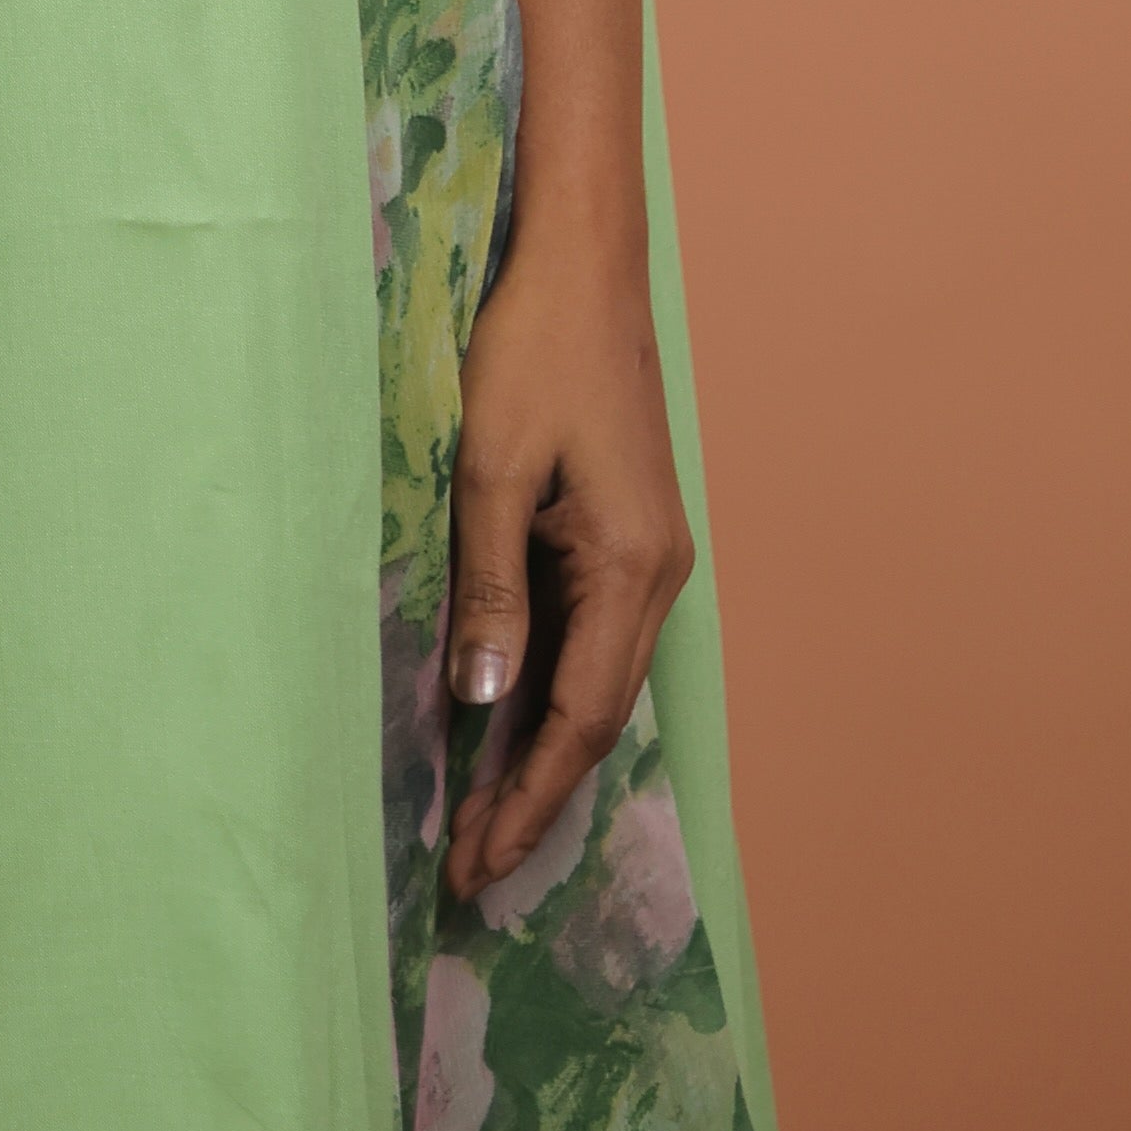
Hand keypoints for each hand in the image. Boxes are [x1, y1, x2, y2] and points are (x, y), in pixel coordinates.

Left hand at [441, 223, 694, 901]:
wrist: (584, 260)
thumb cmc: (532, 348)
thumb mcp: (490, 468)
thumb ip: (490, 588)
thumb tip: (481, 704)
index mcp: (633, 565)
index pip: (580, 718)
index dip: (528, 796)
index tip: (479, 859)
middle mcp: (659, 573)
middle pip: (597, 715)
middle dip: (534, 797)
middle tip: (471, 870)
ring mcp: (650, 553)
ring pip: (597, 681)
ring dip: (542, 751)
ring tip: (483, 819)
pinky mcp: (629, 532)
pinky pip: (593, 636)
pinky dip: (552, 691)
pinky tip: (509, 722)